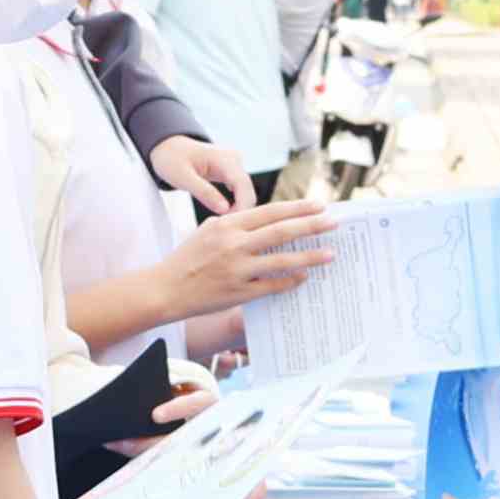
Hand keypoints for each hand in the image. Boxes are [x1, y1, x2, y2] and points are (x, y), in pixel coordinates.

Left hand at [149, 133, 253, 214]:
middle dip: (241, 211)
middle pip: (248, 190)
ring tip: (223, 224)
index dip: (243, 206)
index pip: (243, 184)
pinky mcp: (232, 172)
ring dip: (239, 209)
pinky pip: (239, 191)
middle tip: (225, 230)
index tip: (232, 224)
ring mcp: (235, 165)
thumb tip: (225, 210)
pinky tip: (225, 215)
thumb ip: (204, 193)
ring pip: (245, 192)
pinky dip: (235, 204)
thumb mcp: (182, 177)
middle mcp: (234, 159)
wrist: (168, 147)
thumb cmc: (171, 159)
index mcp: (224, 158)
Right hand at [157, 198, 338, 322]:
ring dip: (309, 256)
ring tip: (330, 253)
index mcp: (227, 225)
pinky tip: (304, 277)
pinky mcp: (238, 293)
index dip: (297, 208)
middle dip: (311, 226)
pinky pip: (272, 286)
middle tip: (334, 223)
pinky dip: (290, 281)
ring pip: (281, 260)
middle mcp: (234, 245)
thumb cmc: (188, 258)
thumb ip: (236, 224)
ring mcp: (237, 270)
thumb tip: (268, 221)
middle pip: (281, 231)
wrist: (165, 289)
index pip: (270, 212)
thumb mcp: (208, 230)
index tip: (320, 205)